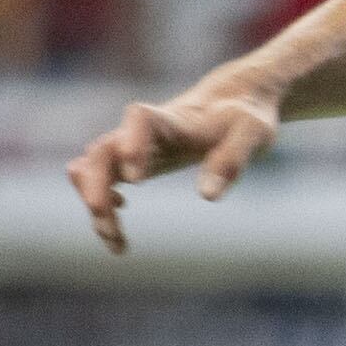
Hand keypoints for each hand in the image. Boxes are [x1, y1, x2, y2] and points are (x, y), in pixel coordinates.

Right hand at [69, 89, 281, 253]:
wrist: (232, 102)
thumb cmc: (244, 117)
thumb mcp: (253, 134)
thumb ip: (231, 160)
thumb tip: (207, 196)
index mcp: (172, 117)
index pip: (139, 119)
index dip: (132, 144)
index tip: (136, 181)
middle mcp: (142, 129)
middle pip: (102, 150)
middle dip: (97, 190)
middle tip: (113, 231)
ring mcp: (132, 144)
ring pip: (92, 168)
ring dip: (94, 203)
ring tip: (117, 243)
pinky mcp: (132, 159)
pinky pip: (99, 178)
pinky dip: (99, 202)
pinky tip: (117, 225)